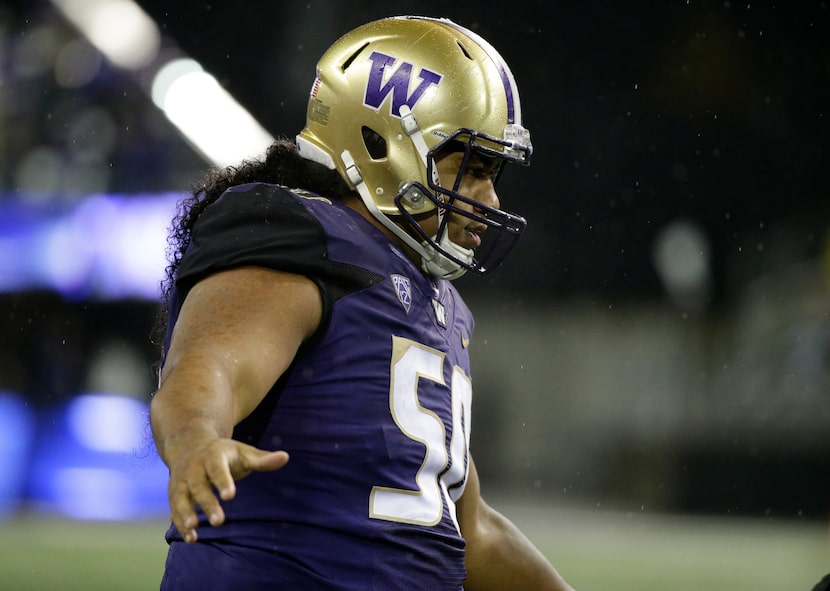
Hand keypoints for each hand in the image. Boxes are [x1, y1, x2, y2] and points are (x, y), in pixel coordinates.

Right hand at [166, 438, 288, 542]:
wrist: (189, 445)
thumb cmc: (223, 453)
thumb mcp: (243, 452)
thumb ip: (262, 459)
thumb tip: (285, 457)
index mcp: (212, 455)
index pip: (217, 468)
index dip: (223, 481)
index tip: (231, 496)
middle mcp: (193, 468)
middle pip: (198, 486)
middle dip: (207, 503)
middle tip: (219, 521)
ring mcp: (181, 481)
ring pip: (180, 498)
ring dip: (185, 514)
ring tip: (194, 530)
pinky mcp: (174, 494)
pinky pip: (175, 510)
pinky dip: (180, 524)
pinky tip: (191, 539)